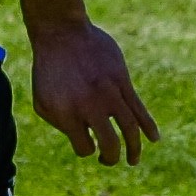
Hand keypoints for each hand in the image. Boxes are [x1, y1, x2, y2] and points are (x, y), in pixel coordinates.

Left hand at [26, 19, 158, 166]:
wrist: (62, 34)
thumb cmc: (49, 69)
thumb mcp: (42, 99)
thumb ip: (59, 123)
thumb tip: (83, 139)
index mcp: (66, 113)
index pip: (84, 147)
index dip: (86, 150)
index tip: (85, 144)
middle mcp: (89, 106)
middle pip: (110, 143)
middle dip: (112, 157)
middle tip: (109, 161)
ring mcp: (108, 93)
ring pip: (129, 128)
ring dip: (134, 148)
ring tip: (133, 161)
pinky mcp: (122, 81)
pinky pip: (139, 109)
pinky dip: (148, 126)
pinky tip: (154, 138)